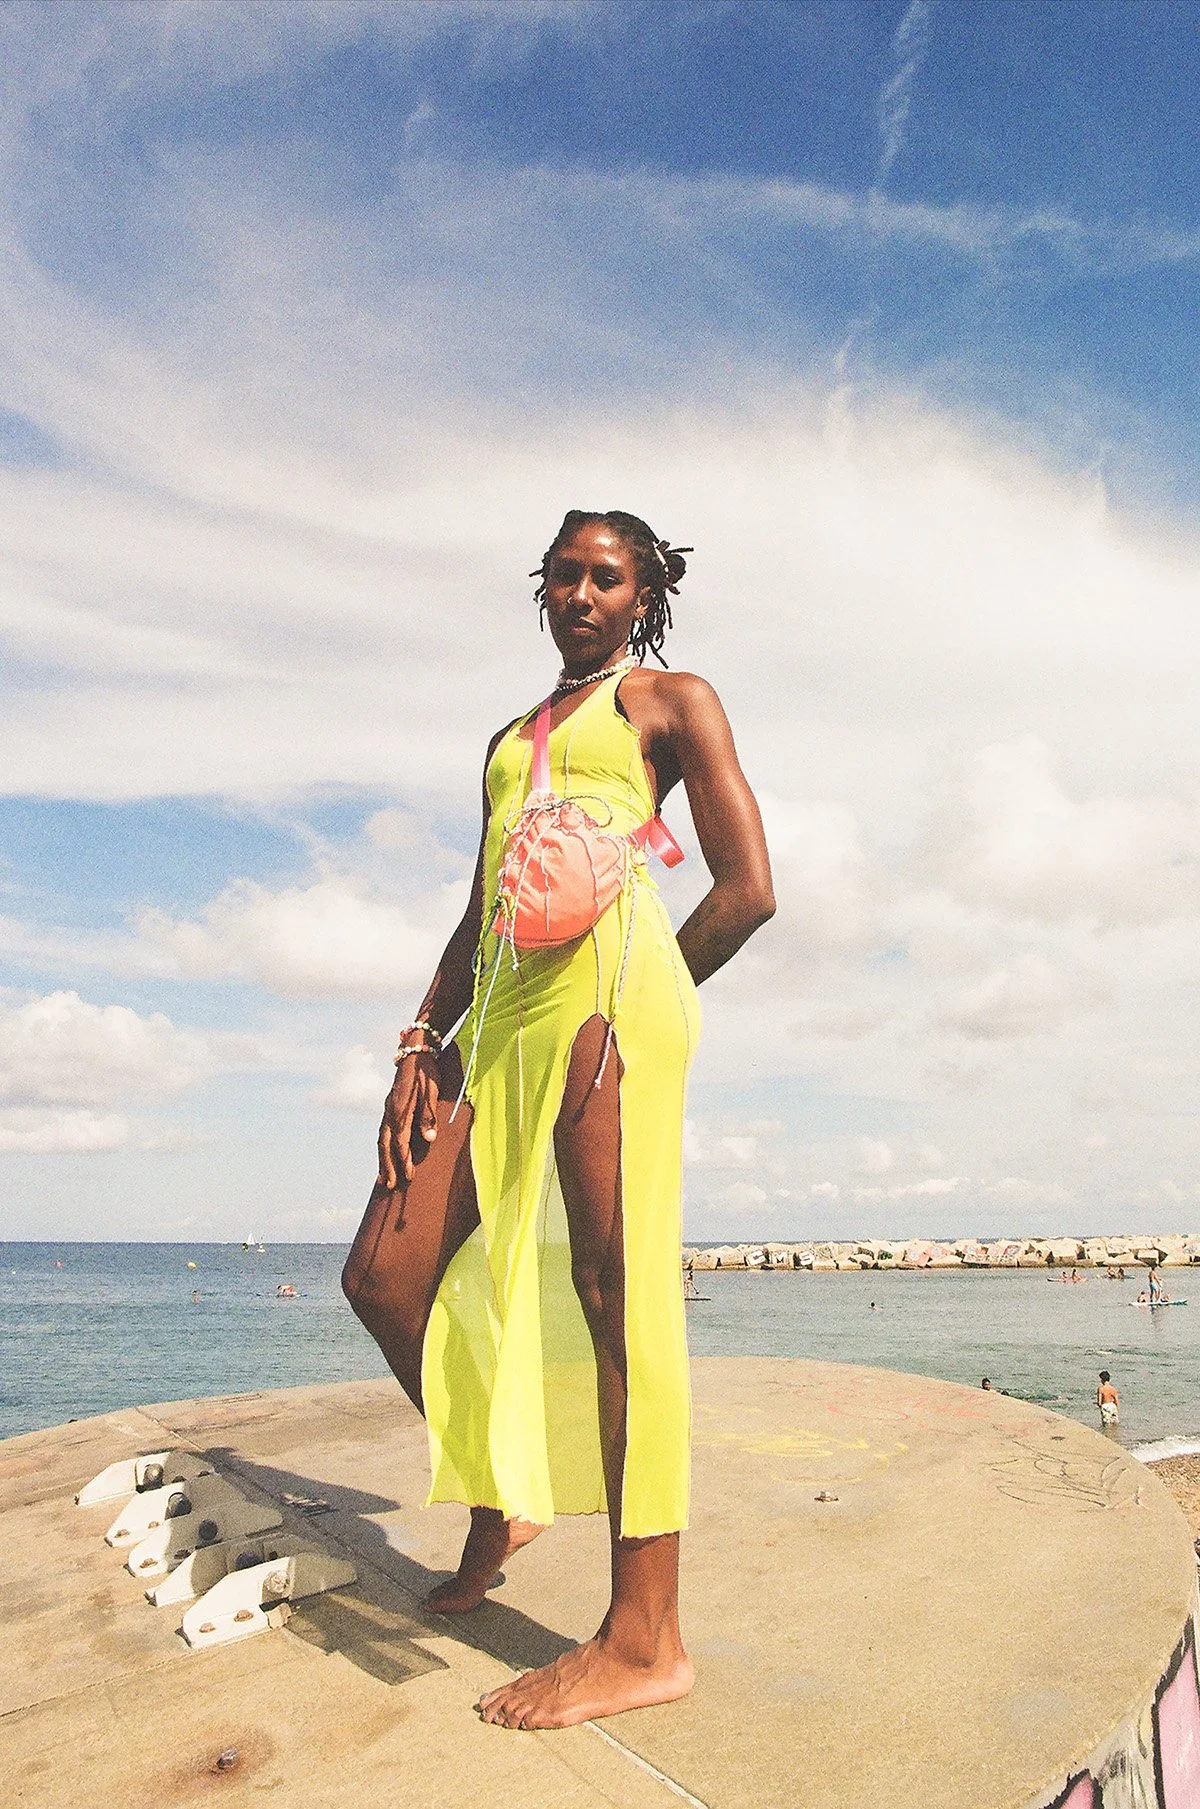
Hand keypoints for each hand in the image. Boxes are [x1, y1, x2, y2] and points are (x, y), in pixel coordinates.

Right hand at [378, 1050, 440, 1188]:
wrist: (416, 1046)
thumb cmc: (428, 1069)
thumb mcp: (432, 1090)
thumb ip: (429, 1115)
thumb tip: (429, 1139)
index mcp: (400, 1108)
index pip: (401, 1141)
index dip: (404, 1160)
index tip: (410, 1177)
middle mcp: (390, 1110)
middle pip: (385, 1144)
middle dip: (388, 1166)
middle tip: (390, 1186)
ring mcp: (388, 1107)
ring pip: (381, 1138)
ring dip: (382, 1159)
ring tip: (383, 1178)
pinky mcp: (390, 1105)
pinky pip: (383, 1131)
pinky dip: (382, 1146)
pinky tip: (385, 1154)